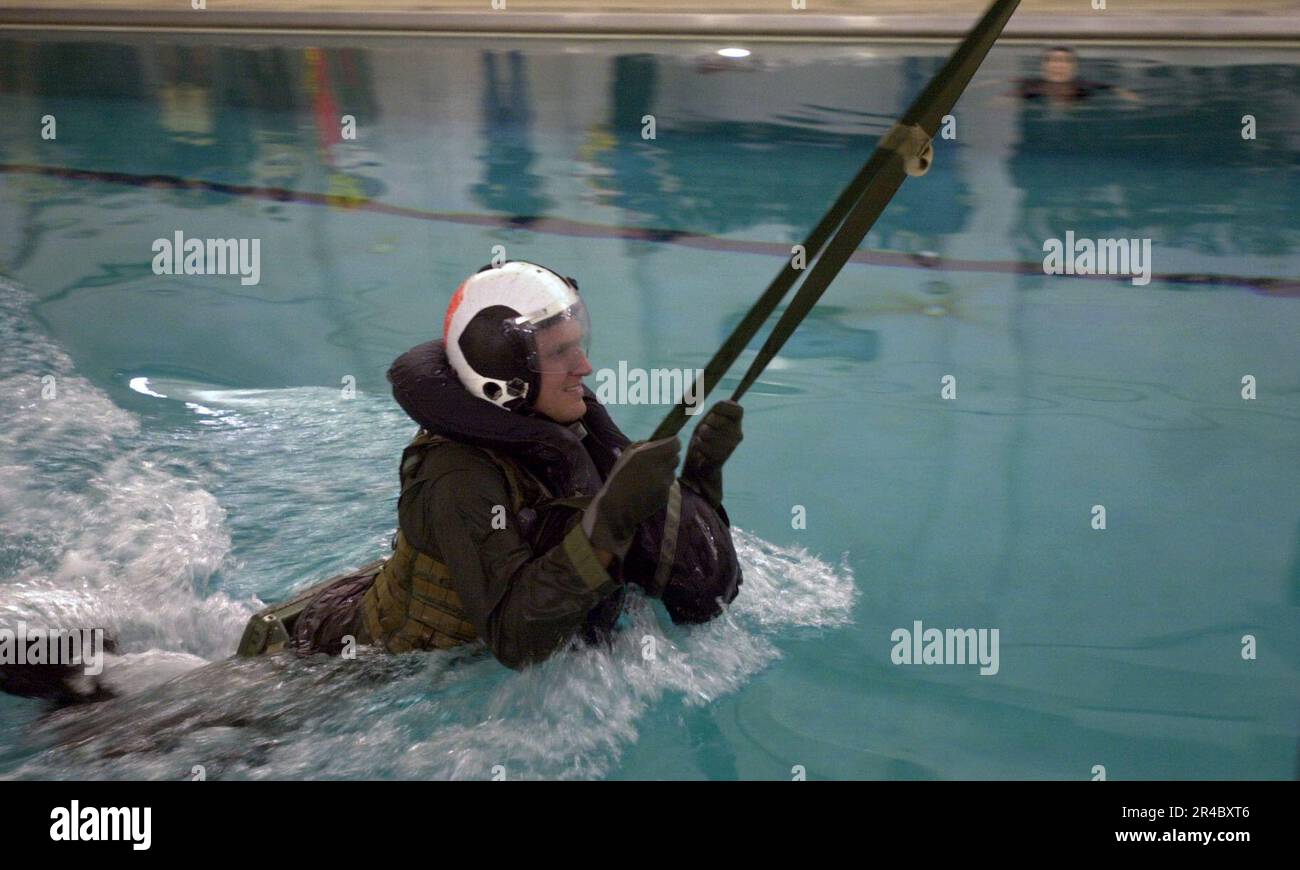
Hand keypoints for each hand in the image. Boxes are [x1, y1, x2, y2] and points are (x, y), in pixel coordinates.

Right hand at [582, 436, 680, 557]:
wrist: (616, 508)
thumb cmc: (618, 478)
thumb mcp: (626, 455)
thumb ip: (643, 445)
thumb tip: (656, 442)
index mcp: (649, 455)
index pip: (675, 444)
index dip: (673, 443)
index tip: (669, 444)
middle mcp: (660, 469)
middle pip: (676, 458)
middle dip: (668, 458)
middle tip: (656, 461)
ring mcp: (664, 484)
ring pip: (672, 473)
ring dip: (664, 472)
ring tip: (647, 478)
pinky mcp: (665, 497)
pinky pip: (667, 487)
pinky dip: (660, 486)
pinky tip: (647, 490)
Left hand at [681, 400, 742, 506]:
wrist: (701, 464)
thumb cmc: (705, 437)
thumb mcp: (710, 419)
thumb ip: (718, 409)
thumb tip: (722, 397)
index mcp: (737, 421)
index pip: (736, 408)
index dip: (722, 409)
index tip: (713, 414)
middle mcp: (738, 433)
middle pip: (717, 420)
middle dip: (706, 424)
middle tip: (705, 431)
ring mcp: (731, 446)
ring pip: (708, 433)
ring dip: (700, 437)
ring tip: (702, 441)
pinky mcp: (722, 457)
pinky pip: (704, 445)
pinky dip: (698, 447)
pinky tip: (701, 451)